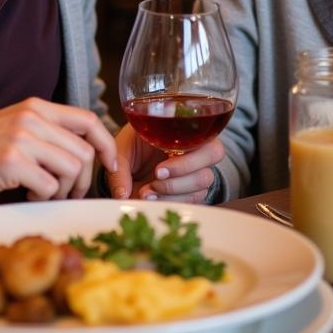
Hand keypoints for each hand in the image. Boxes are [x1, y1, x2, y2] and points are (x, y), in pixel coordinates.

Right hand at [0, 98, 117, 201]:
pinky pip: (48, 186)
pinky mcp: (12, 162)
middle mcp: (33, 119)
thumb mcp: (16, 126)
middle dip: (83, 180)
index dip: (106, 145)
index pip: (88, 120)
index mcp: (37, 107)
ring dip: (64, 190)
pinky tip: (28, 194)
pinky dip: (44, 197)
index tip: (111, 164)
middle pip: (84, 152)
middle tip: (67, 192)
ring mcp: (22, 139)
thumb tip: (82, 154)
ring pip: (71, 169)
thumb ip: (46, 132)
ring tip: (44, 192)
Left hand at [107, 125, 223, 203]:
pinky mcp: (192, 190)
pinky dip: (171, 202)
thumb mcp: (120, 150)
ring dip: (174, 192)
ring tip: (147, 192)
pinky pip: (193, 200)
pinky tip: (152, 199)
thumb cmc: (130, 148)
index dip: (188, 158)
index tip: (158, 170)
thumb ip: (120, 169)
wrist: (129, 166)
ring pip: (202, 184)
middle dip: (182, 174)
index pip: (205, 138)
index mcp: (184, 131)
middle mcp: (195, 149)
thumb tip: (123, 194)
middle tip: (155, 179)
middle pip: (213, 158)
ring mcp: (196, 171)